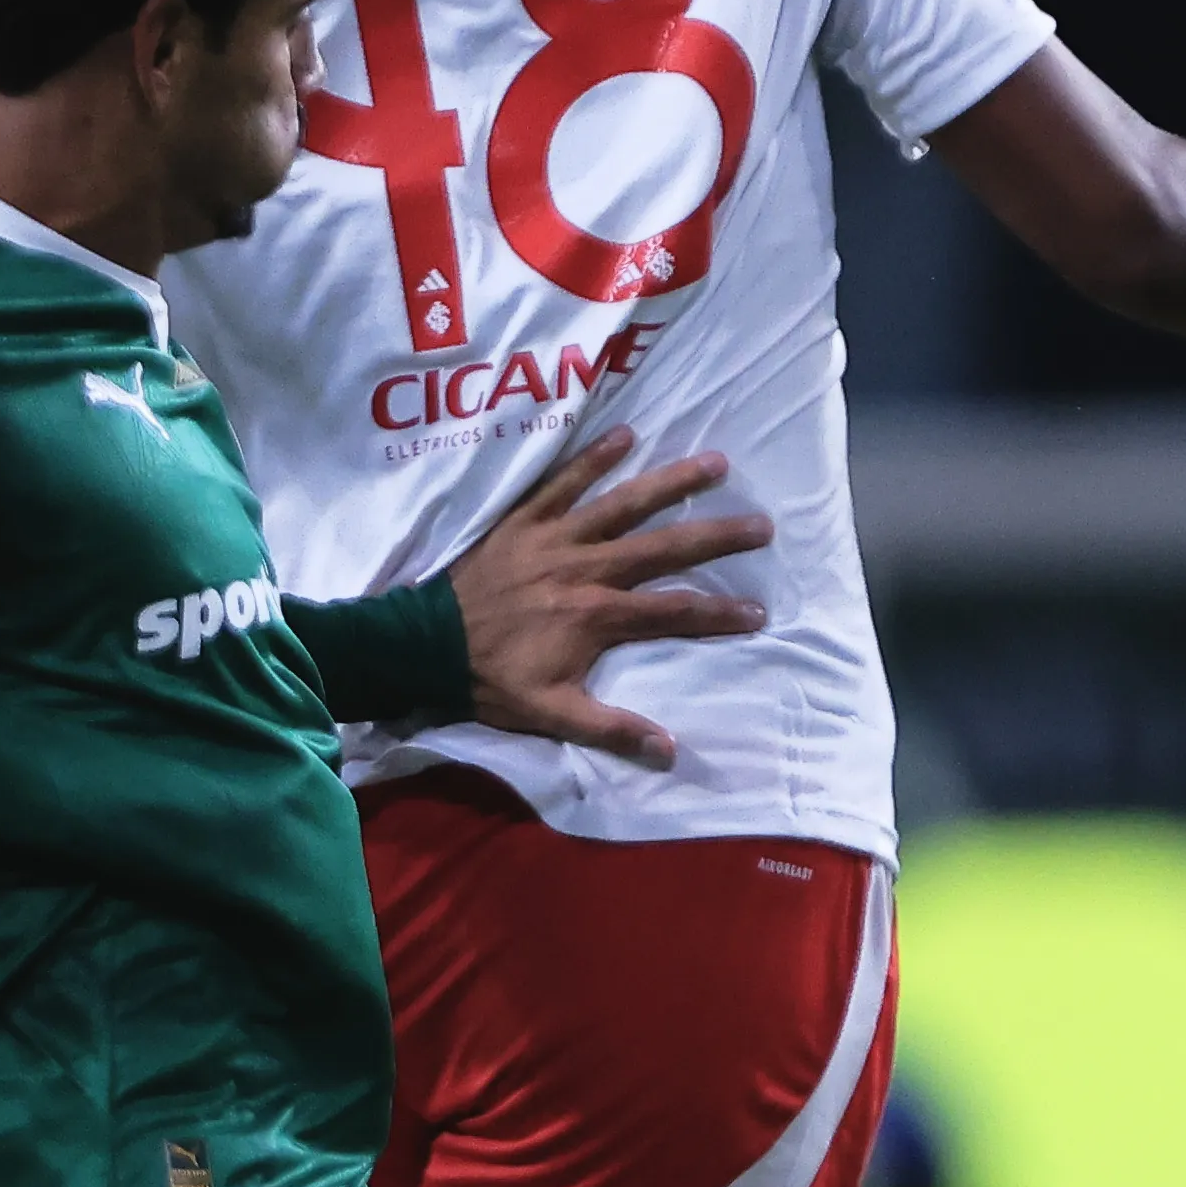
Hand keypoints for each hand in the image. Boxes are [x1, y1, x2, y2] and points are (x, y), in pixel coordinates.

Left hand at [442, 422, 769, 770]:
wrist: (423, 646)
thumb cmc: (491, 680)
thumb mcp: (551, 714)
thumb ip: (612, 729)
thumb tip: (670, 752)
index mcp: (597, 615)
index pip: (673, 612)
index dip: (718, 613)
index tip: (759, 611)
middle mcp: (586, 568)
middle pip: (664, 547)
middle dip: (716, 536)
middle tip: (762, 524)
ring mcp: (556, 537)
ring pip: (623, 503)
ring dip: (671, 482)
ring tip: (715, 463)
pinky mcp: (525, 519)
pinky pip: (563, 481)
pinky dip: (593, 458)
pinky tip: (626, 434)